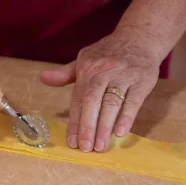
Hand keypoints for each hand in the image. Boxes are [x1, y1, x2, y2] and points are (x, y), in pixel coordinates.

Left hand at [40, 30, 160, 151]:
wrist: (140, 37)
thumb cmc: (109, 54)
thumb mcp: (84, 59)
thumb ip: (65, 74)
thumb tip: (43, 78)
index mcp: (87, 69)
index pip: (78, 99)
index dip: (74, 122)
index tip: (72, 141)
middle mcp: (103, 72)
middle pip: (92, 101)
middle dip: (87, 126)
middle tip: (85, 147)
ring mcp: (123, 75)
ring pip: (112, 103)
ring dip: (104, 126)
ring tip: (100, 146)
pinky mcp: (142, 80)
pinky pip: (133, 100)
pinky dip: (126, 117)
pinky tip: (120, 132)